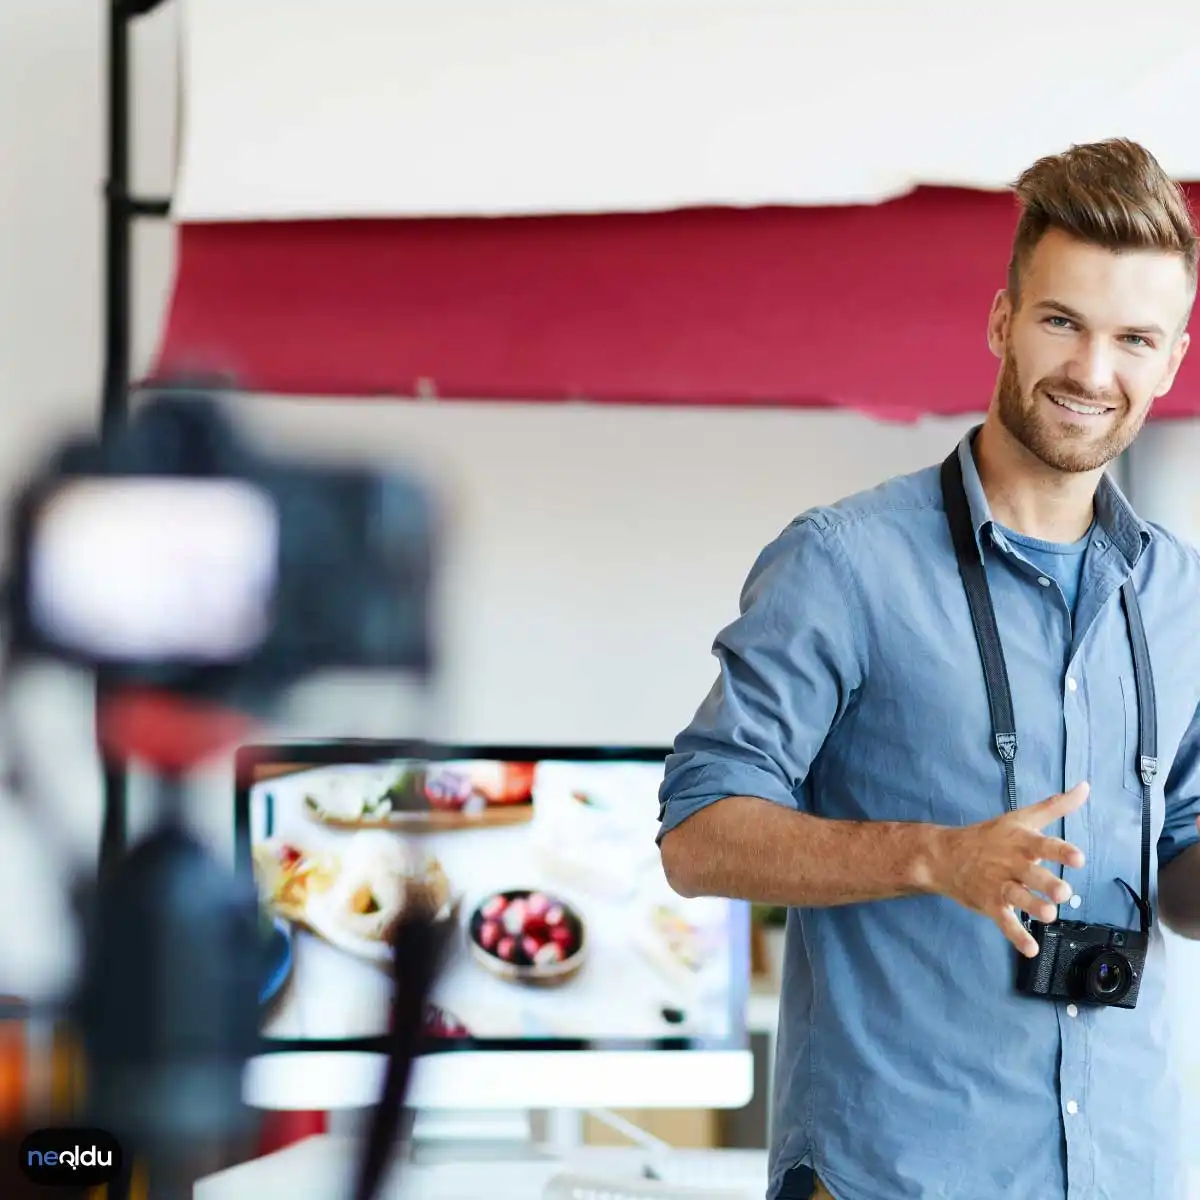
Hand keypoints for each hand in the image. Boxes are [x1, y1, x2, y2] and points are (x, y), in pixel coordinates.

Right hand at [930, 782, 1087, 957]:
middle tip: (1062, 892)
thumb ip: (1056, 806)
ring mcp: (998, 884)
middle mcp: (1010, 863)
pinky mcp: (990, 904)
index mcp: (1021, 841)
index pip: (1043, 844)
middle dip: (1046, 883)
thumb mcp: (1021, 818)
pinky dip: (1016, 936)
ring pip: (1017, 897)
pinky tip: (1031, 949)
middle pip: (1030, 873)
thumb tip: (1085, 787)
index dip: (1060, 851)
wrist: (944, 855)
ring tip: (1048, 914)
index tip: (1077, 858)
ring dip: (1032, 906)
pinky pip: (1004, 922)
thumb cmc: (990, 836)